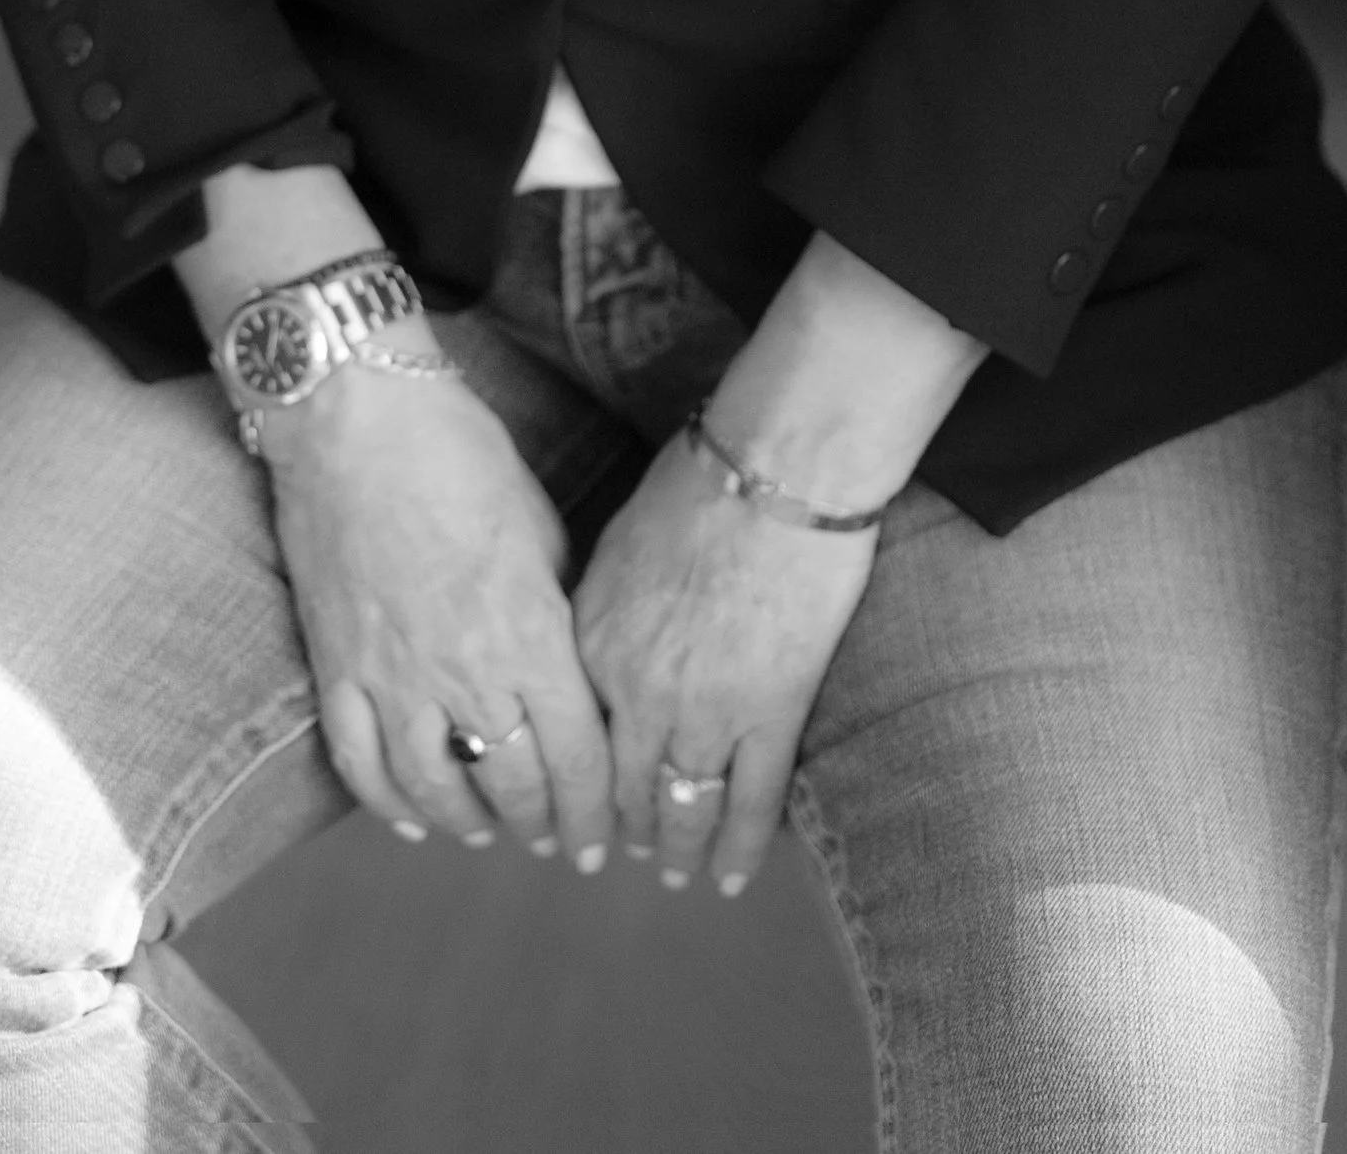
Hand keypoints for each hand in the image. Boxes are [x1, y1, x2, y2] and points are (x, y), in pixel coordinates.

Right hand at [262, 363, 617, 871]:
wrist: (355, 417)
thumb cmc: (459, 454)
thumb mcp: (541, 525)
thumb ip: (558, 606)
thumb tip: (570, 659)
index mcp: (529, 635)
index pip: (577, 759)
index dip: (594, 813)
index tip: (602, 842)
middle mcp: (464, 672)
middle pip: (513, 785)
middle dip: (542, 824)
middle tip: (555, 839)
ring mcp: (392, 677)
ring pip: (436, 791)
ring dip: (470, 825)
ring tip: (491, 834)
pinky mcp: (336, 666)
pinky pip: (360, 764)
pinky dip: (387, 805)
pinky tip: (412, 821)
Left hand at [570, 428, 876, 894]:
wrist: (774, 469)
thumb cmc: (699, 484)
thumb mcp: (619, 544)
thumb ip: (603, 607)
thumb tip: (600, 641)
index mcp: (591, 642)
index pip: (573, 738)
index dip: (573, 783)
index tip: (574, 808)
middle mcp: (636, 689)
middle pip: (619, 786)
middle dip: (619, 829)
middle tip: (621, 856)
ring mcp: (704, 710)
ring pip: (681, 806)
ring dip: (676, 850)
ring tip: (676, 875)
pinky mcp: (771, 715)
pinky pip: (749, 803)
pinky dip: (738, 849)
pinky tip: (732, 877)